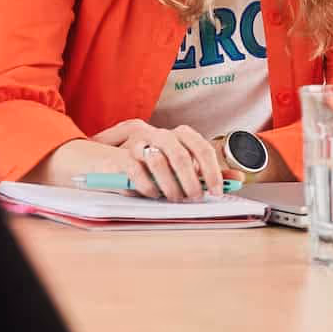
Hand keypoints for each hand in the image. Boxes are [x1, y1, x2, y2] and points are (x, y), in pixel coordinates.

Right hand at [49, 121, 225, 199]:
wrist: (98, 161)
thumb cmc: (142, 166)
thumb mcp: (172, 167)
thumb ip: (201, 170)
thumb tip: (234, 177)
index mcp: (174, 135)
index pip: (200, 146)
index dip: (213, 169)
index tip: (217, 190)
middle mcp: (157, 134)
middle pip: (181, 154)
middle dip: (191, 180)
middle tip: (194, 197)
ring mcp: (137, 144)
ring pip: (160, 162)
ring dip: (171, 185)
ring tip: (173, 197)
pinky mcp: (119, 158)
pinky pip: (139, 173)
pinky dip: (149, 188)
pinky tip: (152, 194)